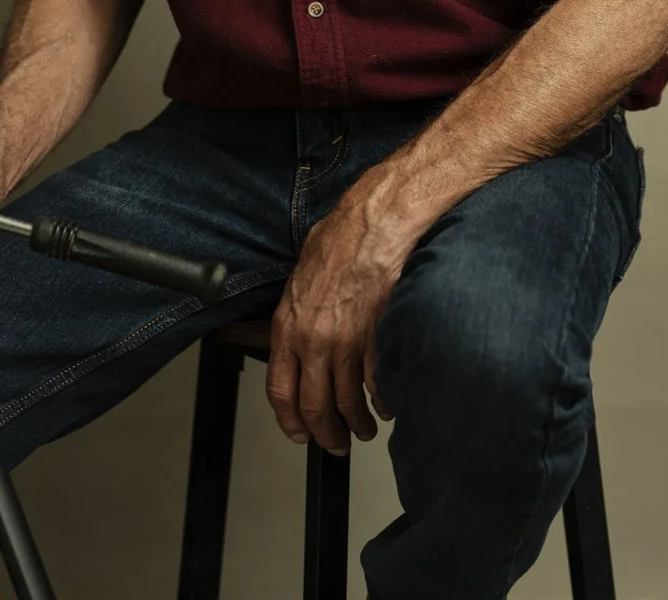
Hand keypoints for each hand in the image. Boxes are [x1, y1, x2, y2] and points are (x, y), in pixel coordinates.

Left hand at [266, 196, 411, 453]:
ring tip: (365, 428)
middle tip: (336, 443)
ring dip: (358, 422)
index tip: (300, 432)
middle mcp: (315, 341)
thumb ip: (297, 315)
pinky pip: (377, 385)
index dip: (290, 421)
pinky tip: (386, 403)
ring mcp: (348, 342)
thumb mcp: (300, 278)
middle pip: (315, 406)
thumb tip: (299, 332)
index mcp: (290, 327)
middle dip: (327, 433)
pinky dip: (383, 400)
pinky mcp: (378, 339)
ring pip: (349, 402)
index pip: (281, 391)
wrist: (374, 224)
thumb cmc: (341, 240)